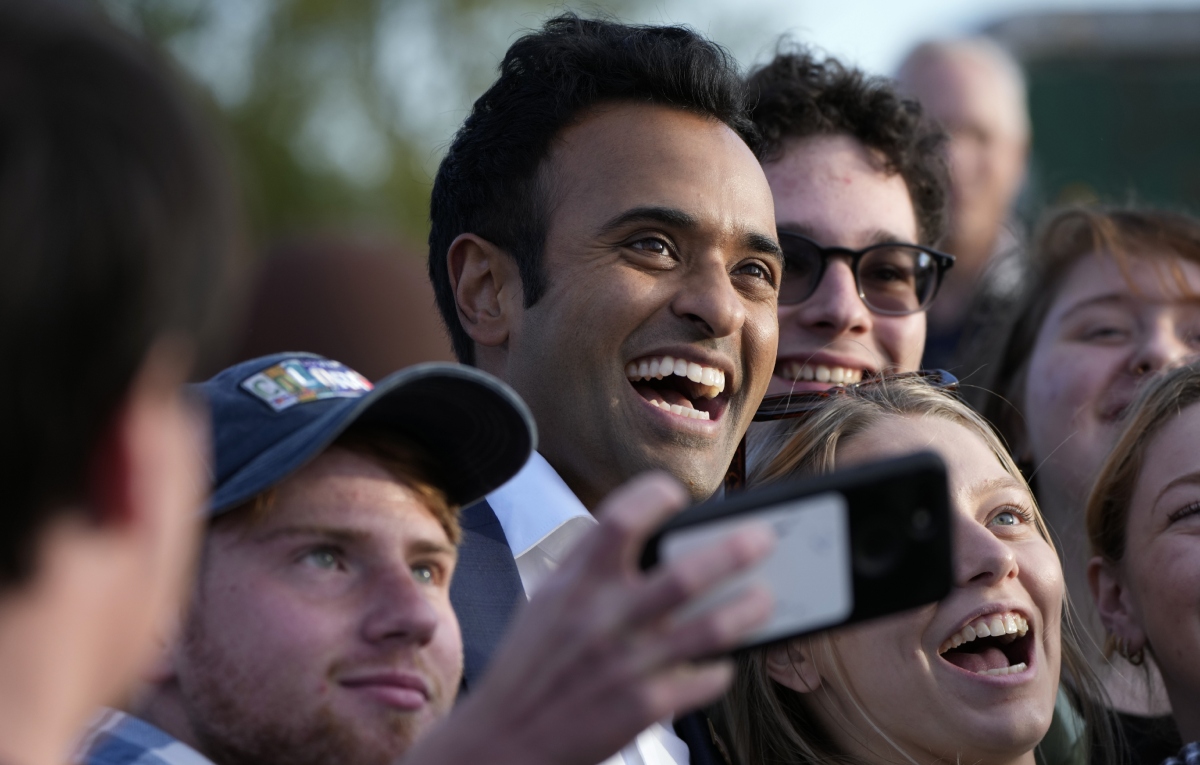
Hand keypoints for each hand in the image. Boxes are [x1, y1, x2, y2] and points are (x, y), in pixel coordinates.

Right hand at [403, 471, 772, 764]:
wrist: (503, 742)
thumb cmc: (531, 665)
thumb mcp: (547, 602)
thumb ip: (589, 566)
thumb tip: (645, 535)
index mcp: (576, 585)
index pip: (620, 520)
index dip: (654, 496)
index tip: (676, 494)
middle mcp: (603, 619)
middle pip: (684, 573)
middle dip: (734, 550)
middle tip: (762, 538)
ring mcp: (628, 665)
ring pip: (711, 628)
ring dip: (749, 609)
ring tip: (765, 597)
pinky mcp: (644, 708)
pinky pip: (705, 680)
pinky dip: (721, 668)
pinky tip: (723, 662)